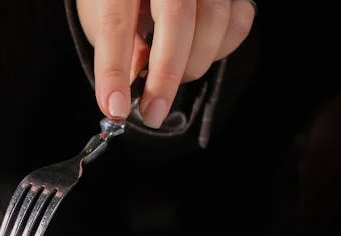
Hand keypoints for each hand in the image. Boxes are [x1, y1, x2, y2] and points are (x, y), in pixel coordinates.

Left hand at [76, 0, 255, 127]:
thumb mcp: (102, 19)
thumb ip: (119, 49)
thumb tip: (132, 87)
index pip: (116, 25)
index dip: (114, 70)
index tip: (115, 107)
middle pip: (176, 18)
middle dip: (164, 75)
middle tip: (152, 112)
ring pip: (213, 22)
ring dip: (191, 65)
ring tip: (171, 79)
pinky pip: (239, 22)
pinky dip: (220, 49)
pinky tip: (198, 54)